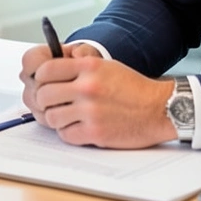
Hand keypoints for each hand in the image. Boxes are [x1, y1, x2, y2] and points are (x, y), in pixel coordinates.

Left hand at [22, 46, 176, 148]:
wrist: (159, 108)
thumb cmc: (133, 88)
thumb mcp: (106, 66)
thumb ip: (79, 66)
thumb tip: (49, 70)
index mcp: (89, 66)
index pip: (46, 69)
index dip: (41, 78)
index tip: (45, 84)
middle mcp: (88, 87)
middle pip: (44, 94)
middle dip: (45, 101)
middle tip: (54, 104)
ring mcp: (91, 110)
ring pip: (52, 117)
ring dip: (57, 119)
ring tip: (69, 117)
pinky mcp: (95, 132)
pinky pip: (65, 135)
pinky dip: (69, 133)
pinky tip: (79, 127)